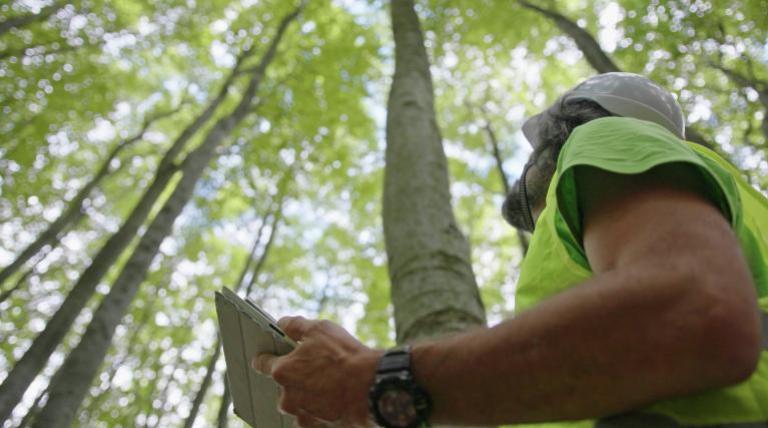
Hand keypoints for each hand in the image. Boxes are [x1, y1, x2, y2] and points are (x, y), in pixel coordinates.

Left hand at [252, 316, 382, 427]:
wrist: (370, 386)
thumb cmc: (344, 357)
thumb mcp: (319, 329)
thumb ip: (295, 325)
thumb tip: (282, 324)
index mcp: (282, 371)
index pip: (262, 363)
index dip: (265, 357)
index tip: (267, 355)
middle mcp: (287, 396)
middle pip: (283, 384)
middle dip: (295, 376)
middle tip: (315, 366)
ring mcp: (301, 413)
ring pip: (297, 401)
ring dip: (307, 393)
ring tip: (328, 382)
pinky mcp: (316, 426)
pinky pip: (311, 415)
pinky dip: (319, 408)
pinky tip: (332, 397)